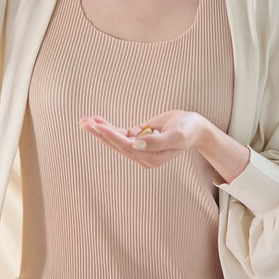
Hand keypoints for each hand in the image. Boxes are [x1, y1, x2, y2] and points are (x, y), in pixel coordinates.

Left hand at [79, 111, 206, 169]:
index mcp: (152, 158)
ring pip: (115, 140)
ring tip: (85, 121)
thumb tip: (136, 144)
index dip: (111, 136)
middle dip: (100, 133)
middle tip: (84, 123)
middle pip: (117, 145)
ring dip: (100, 130)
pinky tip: (97, 121)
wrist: (194, 127)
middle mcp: (143, 156)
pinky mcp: (138, 139)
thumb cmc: (187, 130)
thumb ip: (157, 142)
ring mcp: (139, 148)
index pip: (127, 147)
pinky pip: (120, 134)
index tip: (97, 126)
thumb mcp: (176, 136)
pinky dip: (108, 128)